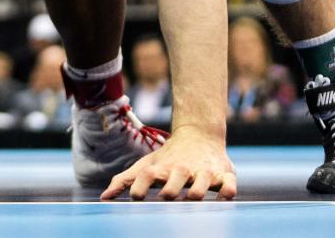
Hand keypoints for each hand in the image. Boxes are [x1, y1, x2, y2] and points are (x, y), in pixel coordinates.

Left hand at [101, 127, 236, 201]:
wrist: (199, 135)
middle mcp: (182, 169)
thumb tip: (104, 198)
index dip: (139, 188)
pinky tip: (220, 198)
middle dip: (170, 191)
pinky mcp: (224, 175)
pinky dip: (226, 192)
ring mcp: (204, 172)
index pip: (146, 176)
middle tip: (166, 197)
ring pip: (201, 185)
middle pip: (175, 181)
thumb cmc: (168, 157)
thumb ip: (125, 180)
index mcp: (162, 168)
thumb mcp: (146, 165)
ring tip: (191, 198)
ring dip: (196, 193)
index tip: (136, 197)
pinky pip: (229, 186)